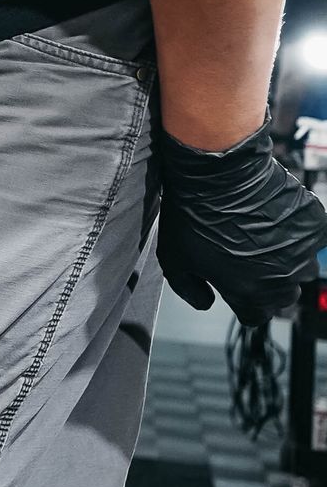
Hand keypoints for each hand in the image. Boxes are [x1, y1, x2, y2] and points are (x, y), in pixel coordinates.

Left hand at [155, 121, 326, 322]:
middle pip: (282, 294)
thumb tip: (206, 302)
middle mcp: (283, 280)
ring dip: (287, 256)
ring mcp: (303, 253)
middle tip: (247, 254)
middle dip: (267, 280)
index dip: (244, 300)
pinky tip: (275, 214)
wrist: (219, 171)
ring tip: (262, 232)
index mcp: (250, 296)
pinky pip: (312, 236)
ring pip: (301, 266)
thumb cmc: (192, 214)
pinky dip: (299, 229)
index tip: (236, 283)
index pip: (255, 316)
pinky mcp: (316, 225)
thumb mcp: (174, 262)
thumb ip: (191, 291)